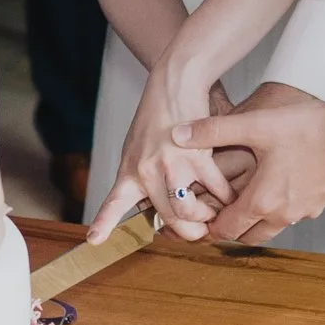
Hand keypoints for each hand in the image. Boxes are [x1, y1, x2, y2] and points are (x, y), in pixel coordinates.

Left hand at [87, 66, 238, 244]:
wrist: (174, 82)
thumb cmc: (156, 114)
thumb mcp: (137, 146)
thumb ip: (142, 177)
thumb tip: (151, 207)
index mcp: (130, 170)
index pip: (114, 203)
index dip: (104, 224)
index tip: (94, 241)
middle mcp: (148, 170)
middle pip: (168, 219)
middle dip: (188, 232)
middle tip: (199, 231)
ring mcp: (173, 163)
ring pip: (190, 210)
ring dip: (206, 217)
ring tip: (213, 212)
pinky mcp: (198, 155)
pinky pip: (216, 189)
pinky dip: (226, 197)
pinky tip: (230, 195)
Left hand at [173, 95, 324, 245]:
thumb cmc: (310, 129)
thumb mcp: (257, 125)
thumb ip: (215, 130)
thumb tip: (178, 135)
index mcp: (262, 201)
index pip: (225, 229)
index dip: (205, 226)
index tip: (192, 217)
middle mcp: (282, 215)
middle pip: (245, 236)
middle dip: (226, 228)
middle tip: (210, 213)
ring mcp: (303, 212)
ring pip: (268, 229)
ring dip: (250, 221)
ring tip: (236, 202)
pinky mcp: (318, 204)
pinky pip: (288, 217)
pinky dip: (273, 211)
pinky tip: (271, 188)